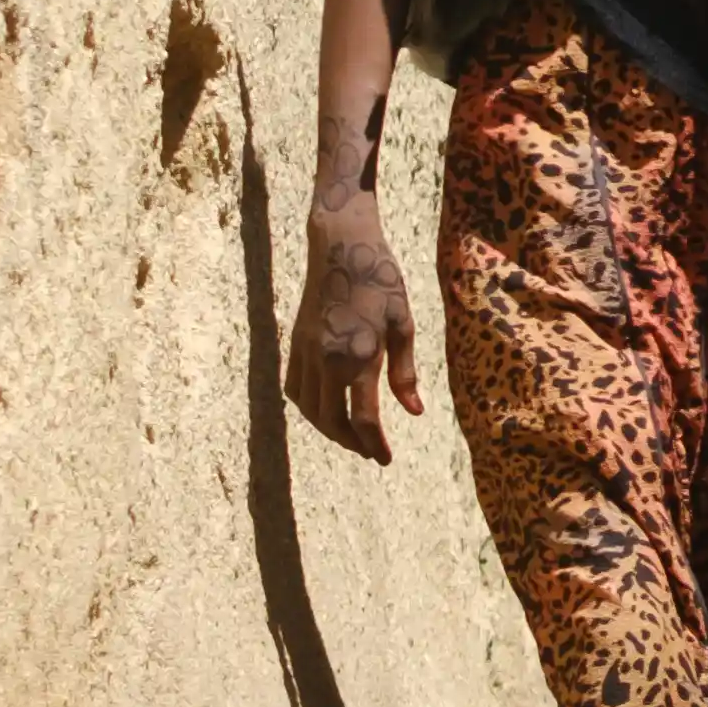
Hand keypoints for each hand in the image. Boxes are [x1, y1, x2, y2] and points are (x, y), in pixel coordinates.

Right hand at [287, 185, 423, 458]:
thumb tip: (413, 412)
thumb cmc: (380, 281)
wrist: (341, 248)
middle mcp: (327, 361)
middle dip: (352, 443)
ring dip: (328, 429)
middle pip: (332, 422)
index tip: (384, 458)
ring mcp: (306, 353)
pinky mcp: (296, 343)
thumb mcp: (402, 325)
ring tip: (349, 434)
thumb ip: (404, 372)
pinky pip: (295, 388)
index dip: (374, 445)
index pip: (363, 419)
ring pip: (309, 409)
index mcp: (359, 358)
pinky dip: (308, 407)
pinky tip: (324, 408)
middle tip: (369, 450)